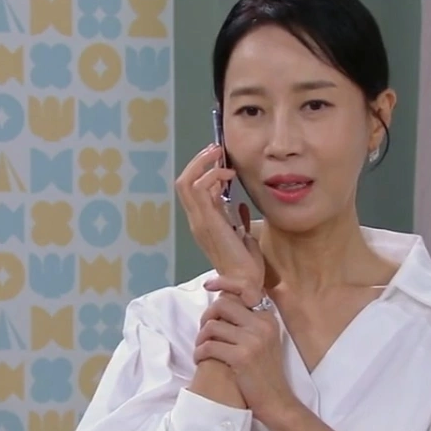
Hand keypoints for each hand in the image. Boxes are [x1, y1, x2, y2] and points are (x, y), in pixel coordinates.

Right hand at [176, 144, 263, 286]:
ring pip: (186, 182)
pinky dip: (212, 175)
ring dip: (202, 163)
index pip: (192, 189)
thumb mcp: (242, 235)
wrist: (246, 282)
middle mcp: (197, 220)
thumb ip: (237, 220)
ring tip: (219, 154)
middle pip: (184, 182)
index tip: (220, 158)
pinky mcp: (207, 222)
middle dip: (199, 161)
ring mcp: (199, 221)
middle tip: (216, 149)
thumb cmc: (247, 264)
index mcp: (204, 222)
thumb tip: (239, 205)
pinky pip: (199, 189)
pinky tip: (228, 175)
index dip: (202, 170)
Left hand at [193, 275, 296, 422]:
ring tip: (201, 350)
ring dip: (200, 339)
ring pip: (212, 326)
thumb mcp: (264, 342)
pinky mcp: (241, 357)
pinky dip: (200, 353)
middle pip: (223, 304)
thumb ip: (249, 324)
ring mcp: (253, 340)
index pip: (243, 290)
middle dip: (206, 317)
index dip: (223, 283)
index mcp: (268, 319)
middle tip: (203, 333)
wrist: (276, 401)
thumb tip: (224, 305)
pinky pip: (209, 346)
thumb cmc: (264, 374)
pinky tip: (201, 360)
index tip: (209, 285)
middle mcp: (262, 325)